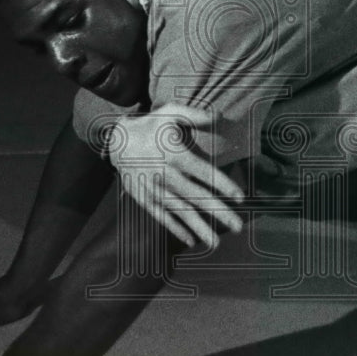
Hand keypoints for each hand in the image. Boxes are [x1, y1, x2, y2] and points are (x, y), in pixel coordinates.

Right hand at [108, 103, 244, 247]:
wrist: (115, 140)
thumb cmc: (149, 125)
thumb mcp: (170, 112)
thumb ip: (194, 115)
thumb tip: (219, 116)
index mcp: (175, 155)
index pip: (204, 173)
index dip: (223, 185)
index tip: (241, 197)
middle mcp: (165, 175)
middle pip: (196, 197)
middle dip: (218, 213)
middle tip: (238, 226)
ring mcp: (154, 189)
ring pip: (180, 211)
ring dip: (199, 228)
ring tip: (216, 243)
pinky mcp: (144, 198)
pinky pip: (162, 216)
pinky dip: (176, 228)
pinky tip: (190, 240)